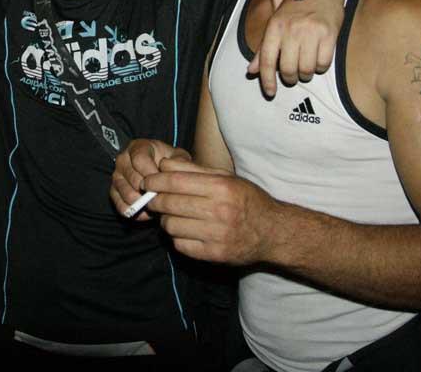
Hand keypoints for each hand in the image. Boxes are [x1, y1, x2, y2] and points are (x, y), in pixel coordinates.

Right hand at [110, 139, 189, 219]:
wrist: (158, 172)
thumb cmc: (169, 163)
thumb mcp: (177, 157)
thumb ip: (179, 160)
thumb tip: (174, 170)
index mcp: (137, 147)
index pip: (140, 160)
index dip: (153, 174)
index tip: (164, 182)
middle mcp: (123, 160)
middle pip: (134, 180)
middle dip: (151, 191)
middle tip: (164, 196)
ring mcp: (117, 177)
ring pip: (128, 195)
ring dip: (145, 203)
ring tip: (157, 203)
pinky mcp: (114, 193)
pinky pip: (123, 208)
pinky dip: (137, 213)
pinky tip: (148, 211)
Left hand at [143, 156, 280, 265]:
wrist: (273, 232)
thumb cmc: (247, 200)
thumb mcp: (226, 178)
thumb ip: (193, 170)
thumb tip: (164, 164)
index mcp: (221, 187)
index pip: (175, 182)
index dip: (155, 181)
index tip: (147, 182)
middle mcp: (219, 211)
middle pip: (170, 204)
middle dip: (155, 200)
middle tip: (153, 199)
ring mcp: (217, 235)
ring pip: (171, 226)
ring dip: (166, 220)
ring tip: (172, 216)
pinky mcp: (215, 254)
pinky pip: (180, 245)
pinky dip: (177, 237)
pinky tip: (184, 231)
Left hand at [249, 0, 345, 96]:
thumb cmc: (296, 6)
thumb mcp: (276, 23)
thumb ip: (264, 48)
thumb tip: (251, 70)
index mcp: (275, 27)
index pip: (266, 60)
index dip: (267, 80)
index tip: (270, 92)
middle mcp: (291, 30)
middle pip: (287, 69)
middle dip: (290, 77)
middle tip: (294, 74)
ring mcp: (310, 32)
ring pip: (306, 69)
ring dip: (306, 74)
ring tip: (307, 66)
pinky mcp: (329, 34)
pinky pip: (324, 64)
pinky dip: (321, 67)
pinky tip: (319, 59)